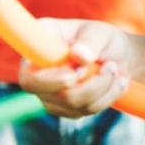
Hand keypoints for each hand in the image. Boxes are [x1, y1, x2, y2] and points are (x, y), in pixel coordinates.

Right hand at [17, 19, 133, 117]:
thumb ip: (90, 42)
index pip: (29, 78)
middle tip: (110, 66)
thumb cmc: (102, 39)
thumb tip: (80, 55)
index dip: (54, 81)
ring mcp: (48, 93)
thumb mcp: (99, 33)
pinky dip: (107, 97)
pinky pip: (86, 111)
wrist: (116, 56)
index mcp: (37, 48)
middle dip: (91, 85)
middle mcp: (36, 74)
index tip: (79, 71)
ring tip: (115, 68)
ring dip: (104, 88)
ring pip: (75, 105)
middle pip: (57, 96)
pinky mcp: (64, 108)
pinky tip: (116, 81)